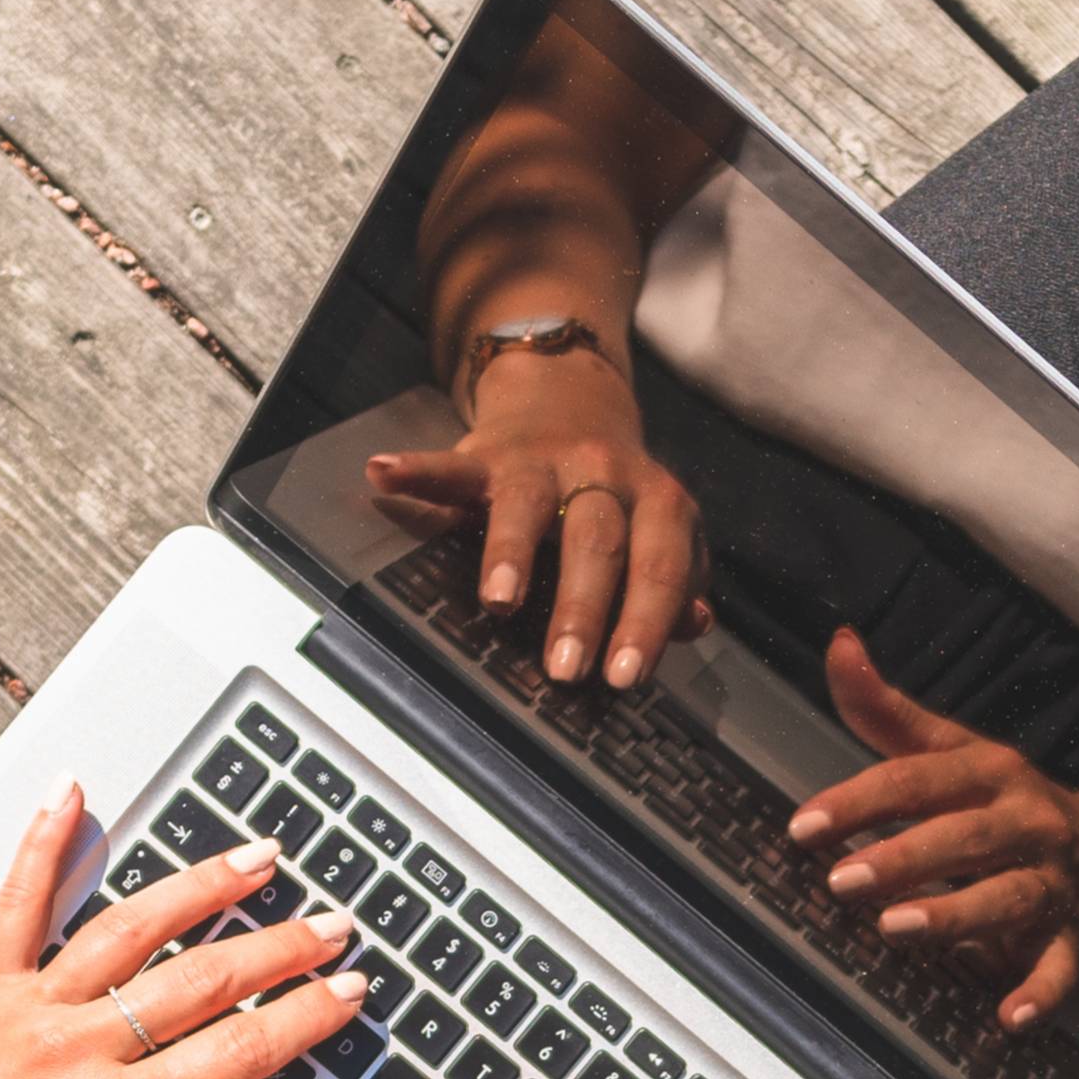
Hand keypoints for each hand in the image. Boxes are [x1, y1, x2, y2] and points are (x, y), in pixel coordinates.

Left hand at [0, 786, 365, 1078]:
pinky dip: (45, 842)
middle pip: (203, 980)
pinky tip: (73, 796)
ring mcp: (27, 1006)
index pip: (240, 1052)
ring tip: (257, 861)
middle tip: (330, 927)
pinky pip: (18, 901)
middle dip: (282, 948)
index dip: (306, 1018)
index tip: (345, 993)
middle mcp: (77, 1049)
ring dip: (203, 887)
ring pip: (132, 929)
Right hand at [362, 341, 707, 688]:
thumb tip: (694, 626)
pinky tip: (384, 475)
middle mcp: (606, 476)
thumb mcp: (658, 531)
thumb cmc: (617, 497)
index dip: (644, 624)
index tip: (623, 677)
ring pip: (530, 507)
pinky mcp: (487, 454)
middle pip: (597, 543)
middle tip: (565, 667)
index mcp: (658, 504)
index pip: (659, 568)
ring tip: (499, 600)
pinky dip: (417, 470)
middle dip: (582, 608)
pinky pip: (452, 464)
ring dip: (513, 554)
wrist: (571, 401)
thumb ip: (675, 584)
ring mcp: (544, 462)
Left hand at [786, 629, 1078, 1028]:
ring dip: (953, 913)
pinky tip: (1011, 1016)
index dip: (861, 800)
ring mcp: (1056, 882)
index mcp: (992, 774)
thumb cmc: (1015, 805)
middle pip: (961, 836)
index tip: (805, 825)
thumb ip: (889, 712)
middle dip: (902, 856)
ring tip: (898, 928)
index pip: (918, 780)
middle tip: (843, 879)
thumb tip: (839, 645)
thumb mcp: (958, 753)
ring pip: (1006, 897)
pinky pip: (1061, 967)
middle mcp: (1027, 823)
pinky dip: (1040, 992)